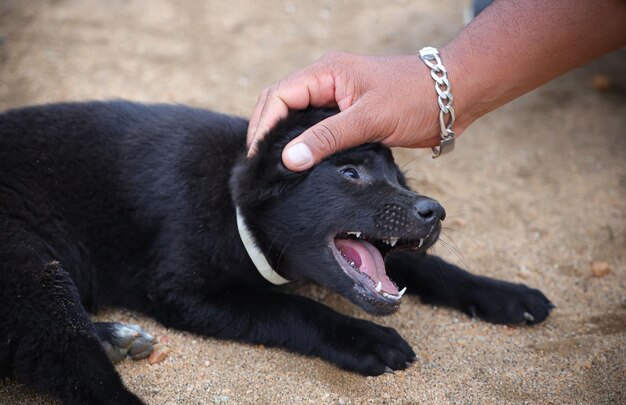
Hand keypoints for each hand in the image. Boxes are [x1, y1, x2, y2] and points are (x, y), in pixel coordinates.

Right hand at [247, 52, 448, 170]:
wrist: (452, 97)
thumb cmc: (414, 98)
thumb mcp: (368, 118)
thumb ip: (327, 137)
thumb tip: (289, 158)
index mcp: (326, 72)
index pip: (279, 96)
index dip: (263, 126)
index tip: (256, 156)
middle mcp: (326, 82)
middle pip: (281, 104)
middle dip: (265, 131)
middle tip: (257, 165)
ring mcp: (336, 98)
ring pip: (296, 117)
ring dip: (282, 138)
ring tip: (270, 167)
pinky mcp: (348, 114)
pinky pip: (316, 127)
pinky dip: (303, 143)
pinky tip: (299, 163)